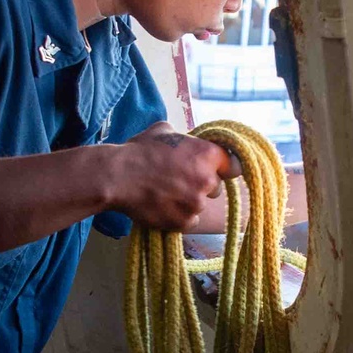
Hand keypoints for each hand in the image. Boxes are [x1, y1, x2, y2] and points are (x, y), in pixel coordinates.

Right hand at [110, 123, 240, 231]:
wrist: (119, 177)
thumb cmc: (140, 151)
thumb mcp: (164, 130)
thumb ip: (183, 138)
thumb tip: (185, 140)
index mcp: (208, 154)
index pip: (234, 166)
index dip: (223, 168)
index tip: (215, 170)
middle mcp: (207, 180)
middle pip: (215, 187)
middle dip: (201, 185)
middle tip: (179, 181)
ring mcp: (196, 204)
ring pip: (200, 205)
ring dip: (188, 201)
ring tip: (166, 194)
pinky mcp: (183, 222)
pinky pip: (189, 221)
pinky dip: (178, 216)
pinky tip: (163, 206)